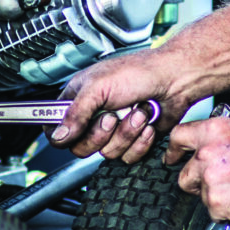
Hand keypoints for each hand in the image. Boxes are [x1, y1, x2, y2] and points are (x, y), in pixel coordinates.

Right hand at [49, 50, 194, 160]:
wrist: (175, 80)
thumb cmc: (138, 72)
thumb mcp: (99, 88)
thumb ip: (75, 113)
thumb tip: (58, 136)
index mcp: (78, 99)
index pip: (54, 127)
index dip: (60, 134)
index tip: (71, 132)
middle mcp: (93, 116)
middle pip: (80, 147)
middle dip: (101, 135)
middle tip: (112, 117)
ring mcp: (113, 130)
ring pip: (106, 152)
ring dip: (126, 134)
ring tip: (137, 113)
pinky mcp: (132, 140)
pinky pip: (127, 156)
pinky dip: (140, 141)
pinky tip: (147, 123)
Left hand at [164, 117, 229, 220]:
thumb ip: (221, 142)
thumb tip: (214, 152)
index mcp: (212, 131)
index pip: (178, 138)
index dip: (174, 151)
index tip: (172, 158)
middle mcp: (205, 153)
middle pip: (184, 174)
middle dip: (197, 182)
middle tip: (218, 183)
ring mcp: (208, 179)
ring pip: (200, 195)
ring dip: (215, 197)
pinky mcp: (215, 202)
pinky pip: (213, 212)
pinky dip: (226, 212)